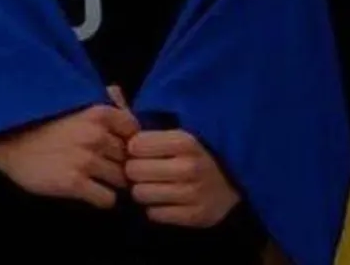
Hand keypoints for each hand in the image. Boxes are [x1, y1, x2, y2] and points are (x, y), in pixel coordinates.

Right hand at [0, 102, 140, 208]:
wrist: (7, 141)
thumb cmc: (42, 121)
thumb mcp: (74, 102)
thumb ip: (103, 99)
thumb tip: (123, 97)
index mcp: (98, 113)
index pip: (135, 131)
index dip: (128, 141)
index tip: (117, 147)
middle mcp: (96, 135)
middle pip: (128, 158)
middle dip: (119, 163)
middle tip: (103, 166)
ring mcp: (86, 160)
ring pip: (120, 180)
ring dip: (111, 182)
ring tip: (95, 180)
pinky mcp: (74, 183)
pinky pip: (107, 199)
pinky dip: (101, 198)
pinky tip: (89, 191)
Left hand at [125, 128, 240, 227]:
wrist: (230, 187)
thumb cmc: (194, 158)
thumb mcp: (179, 138)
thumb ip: (150, 135)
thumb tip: (118, 133)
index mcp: (185, 141)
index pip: (136, 145)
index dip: (133, 149)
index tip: (139, 152)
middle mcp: (189, 166)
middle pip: (133, 170)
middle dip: (133, 171)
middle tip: (142, 172)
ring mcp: (192, 193)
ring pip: (140, 194)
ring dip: (142, 191)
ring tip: (151, 186)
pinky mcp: (194, 216)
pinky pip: (154, 214)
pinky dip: (154, 209)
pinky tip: (162, 202)